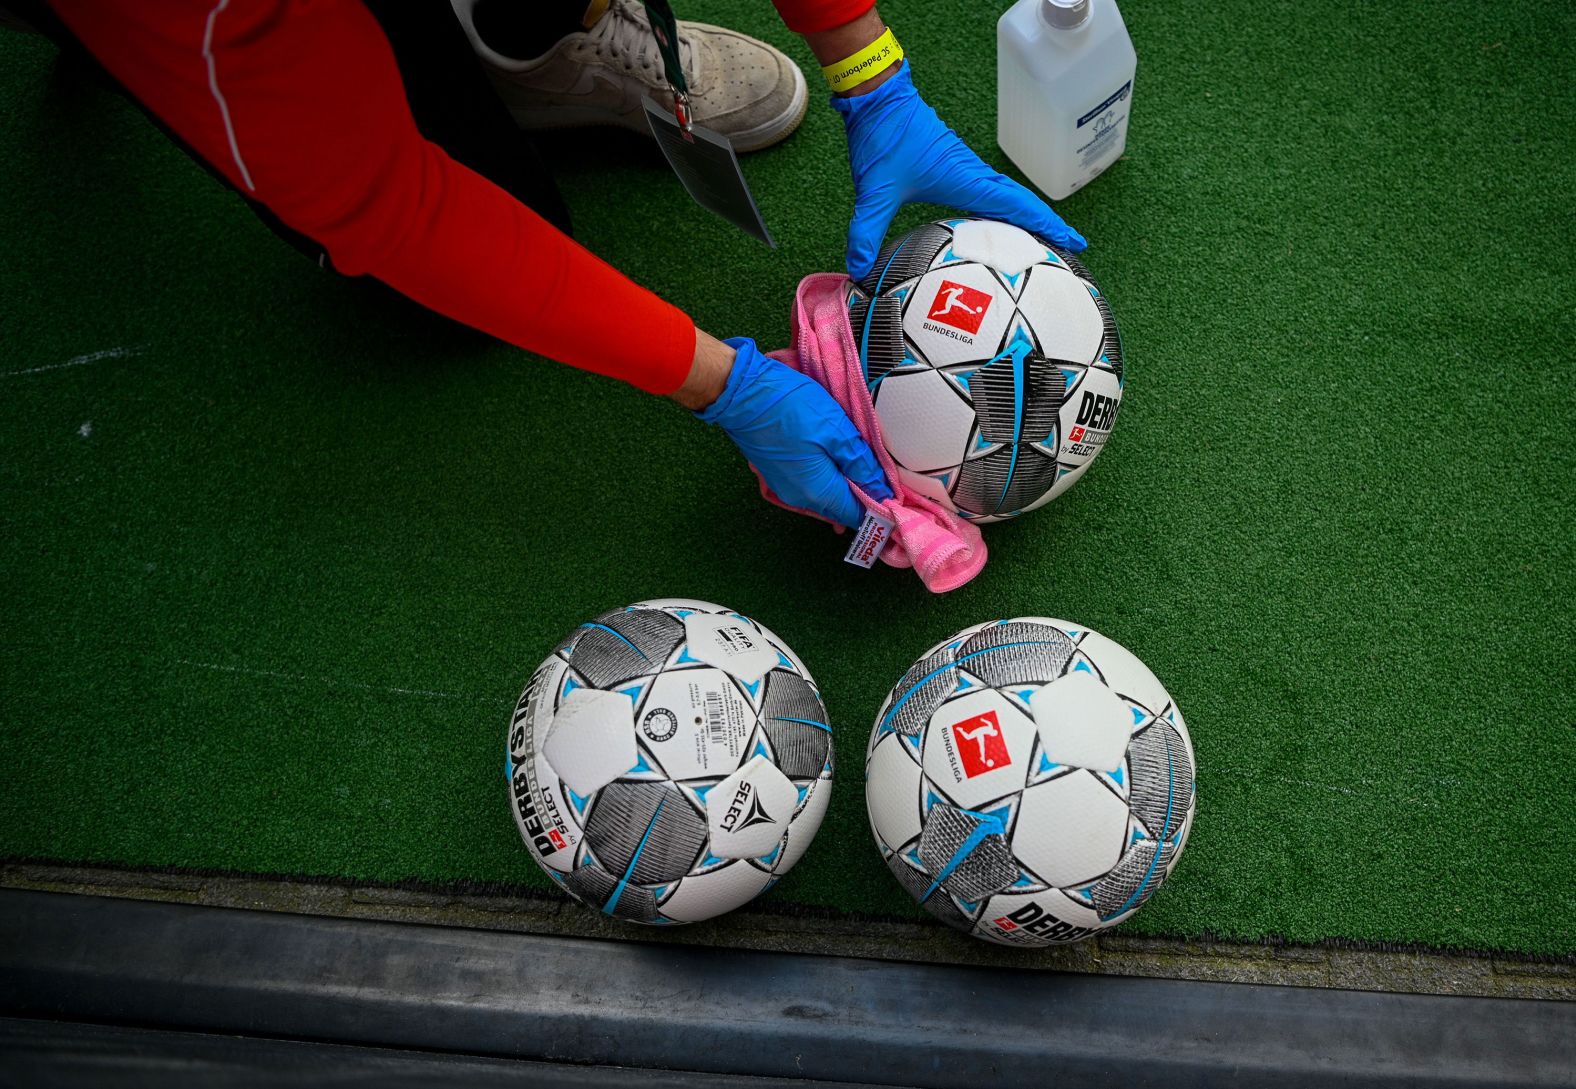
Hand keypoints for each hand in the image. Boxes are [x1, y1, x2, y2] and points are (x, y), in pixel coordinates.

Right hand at [696, 338, 890, 527]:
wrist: (741, 392)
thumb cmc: (790, 407)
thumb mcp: (836, 430)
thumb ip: (861, 464)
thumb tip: (883, 491)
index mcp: (819, 492)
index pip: (858, 516)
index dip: (881, 511)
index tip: (901, 500)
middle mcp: (800, 498)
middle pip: (841, 510)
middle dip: (865, 501)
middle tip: (888, 484)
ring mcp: (785, 488)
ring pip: (825, 499)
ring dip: (846, 490)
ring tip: (867, 473)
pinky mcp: (776, 474)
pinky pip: (810, 488)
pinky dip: (828, 482)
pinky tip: (838, 467)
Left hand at [833, 63, 1087, 279]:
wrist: (878, 96)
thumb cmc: (884, 135)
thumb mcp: (873, 189)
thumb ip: (866, 231)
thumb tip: (858, 269)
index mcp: (965, 178)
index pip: (1017, 207)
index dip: (1047, 226)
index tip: (1074, 241)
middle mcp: (972, 173)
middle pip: (1020, 203)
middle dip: (1046, 225)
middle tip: (1069, 248)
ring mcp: (965, 168)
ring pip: (1006, 196)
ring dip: (1026, 217)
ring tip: (1040, 242)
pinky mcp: (953, 166)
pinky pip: (988, 192)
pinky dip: (1003, 209)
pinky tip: (995, 224)